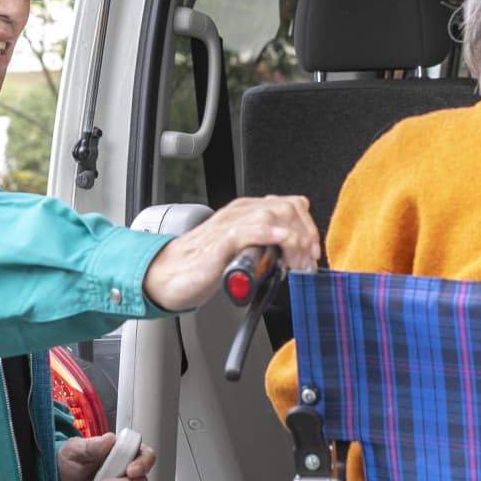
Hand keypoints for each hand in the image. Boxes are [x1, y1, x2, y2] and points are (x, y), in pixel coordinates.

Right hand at [142, 195, 319, 311]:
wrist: (168, 275)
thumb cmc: (202, 265)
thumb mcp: (242, 250)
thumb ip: (265, 246)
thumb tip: (294, 255)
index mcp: (247, 212)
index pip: (291, 204)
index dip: (309, 227)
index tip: (313, 253)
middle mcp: (240, 213)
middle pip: (287, 208)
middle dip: (306, 236)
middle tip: (306, 264)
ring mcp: (229, 225)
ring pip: (272, 215)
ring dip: (293, 240)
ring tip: (296, 263)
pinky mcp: (218, 242)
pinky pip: (246, 230)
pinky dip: (267, 234)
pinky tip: (279, 242)